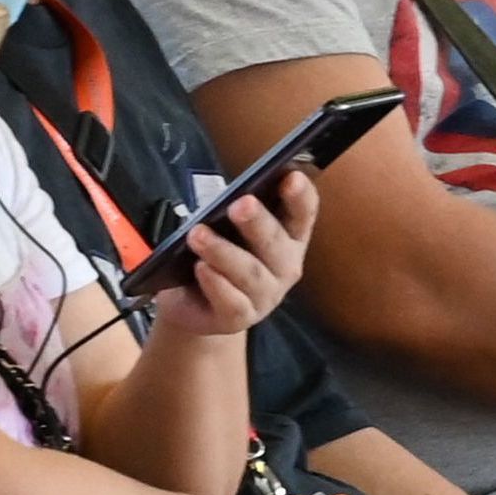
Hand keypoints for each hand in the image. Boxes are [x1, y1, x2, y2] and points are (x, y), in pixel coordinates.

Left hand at [148, 168, 313, 341]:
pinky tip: (201, 269)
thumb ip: (230, 213)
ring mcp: (266, 295)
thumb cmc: (215, 255)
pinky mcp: (240, 318)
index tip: (292, 176)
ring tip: (198, 235)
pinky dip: (216, 284)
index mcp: (288, 237)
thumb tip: (228, 196)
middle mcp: (285, 266)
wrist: (193, 304)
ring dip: (224, 252)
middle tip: (240, 203)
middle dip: (259, 222)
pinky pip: (232, 302)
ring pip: (251, 273)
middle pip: (276, 243)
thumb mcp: (224, 229)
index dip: (300, 195)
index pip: (302, 213)